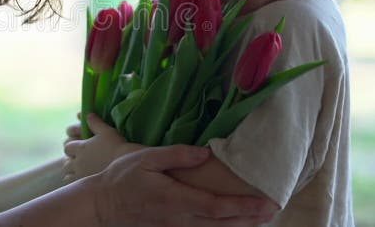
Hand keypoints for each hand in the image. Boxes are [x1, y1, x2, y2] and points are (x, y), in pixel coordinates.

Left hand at [62, 114, 141, 184]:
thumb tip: (87, 114)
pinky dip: (73, 180)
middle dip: (70, 160)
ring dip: (71, 171)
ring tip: (79, 171)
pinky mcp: (85, 183)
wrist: (126, 165)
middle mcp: (78, 161)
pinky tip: (80, 180)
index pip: (67, 146)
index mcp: (81, 147)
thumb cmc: (117, 146)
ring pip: (67, 173)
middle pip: (66, 161)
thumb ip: (95, 123)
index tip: (76, 147)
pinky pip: (72, 183)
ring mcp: (81, 173)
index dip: (71, 147)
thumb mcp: (107, 131)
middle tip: (78, 160)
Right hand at [89, 145, 277, 226]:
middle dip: (249, 219)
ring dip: (239, 226)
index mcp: (175, 199)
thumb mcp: (145, 158)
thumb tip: (204, 153)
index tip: (265, 204)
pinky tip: (231, 224)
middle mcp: (179, 219)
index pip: (216, 206)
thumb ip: (176, 155)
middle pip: (221, 223)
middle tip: (273, 212)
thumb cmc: (121, 178)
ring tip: (260, 219)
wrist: (101, 205)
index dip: (242, 207)